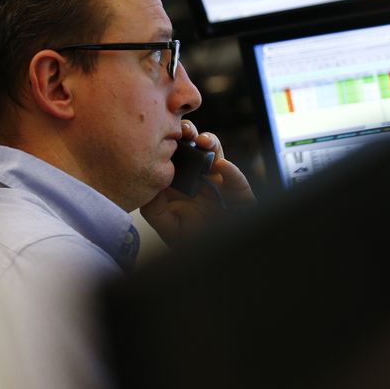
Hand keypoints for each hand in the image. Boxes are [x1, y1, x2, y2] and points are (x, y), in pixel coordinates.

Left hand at [140, 119, 255, 246]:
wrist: (213, 257)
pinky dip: (231, 171)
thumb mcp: (166, 224)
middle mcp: (203, 177)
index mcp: (185, 180)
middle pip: (197, 146)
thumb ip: (153, 208)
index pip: (178, 153)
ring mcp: (222, 182)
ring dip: (210, 142)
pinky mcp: (240, 193)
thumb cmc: (192, 239)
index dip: (172, 140)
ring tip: (202, 141)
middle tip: (183, 130)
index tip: (164, 133)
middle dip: (190, 134)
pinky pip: (237, 179)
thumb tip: (149, 187)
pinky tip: (222, 166)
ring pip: (218, 154)